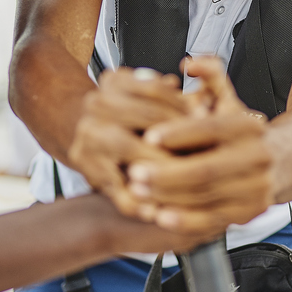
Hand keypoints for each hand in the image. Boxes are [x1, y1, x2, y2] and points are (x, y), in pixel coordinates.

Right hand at [67, 68, 192, 214]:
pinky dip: (136, 201)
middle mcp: (96, 104)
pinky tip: (158, 210)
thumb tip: (204, 105)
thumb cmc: (133, 117)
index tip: (206, 117)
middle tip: (203, 148)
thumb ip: (179, 100)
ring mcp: (87, 134)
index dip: (182, 104)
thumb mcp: (153, 99)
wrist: (91, 134)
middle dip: (175, 133)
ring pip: (127, 146)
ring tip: (187, 175)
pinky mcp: (85, 165)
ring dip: (159, 162)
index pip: (153, 88)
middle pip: (141, 115)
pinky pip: (112, 185)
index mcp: (115, 81)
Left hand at [126, 57, 273, 233]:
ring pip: (206, 197)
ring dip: (168, 197)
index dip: (178, 133)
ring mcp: (255, 188)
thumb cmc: (240, 135)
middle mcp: (257, 158)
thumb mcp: (228, 101)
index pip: (211, 129)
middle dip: (166, 173)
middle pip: (206, 169)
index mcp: (248, 127)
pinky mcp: (248, 213)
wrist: (279, 164)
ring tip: (138, 192)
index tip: (148, 135)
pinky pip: (212, 220)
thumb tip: (193, 62)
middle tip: (134, 171)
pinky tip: (161, 215)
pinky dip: (185, 220)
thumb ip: (211, 77)